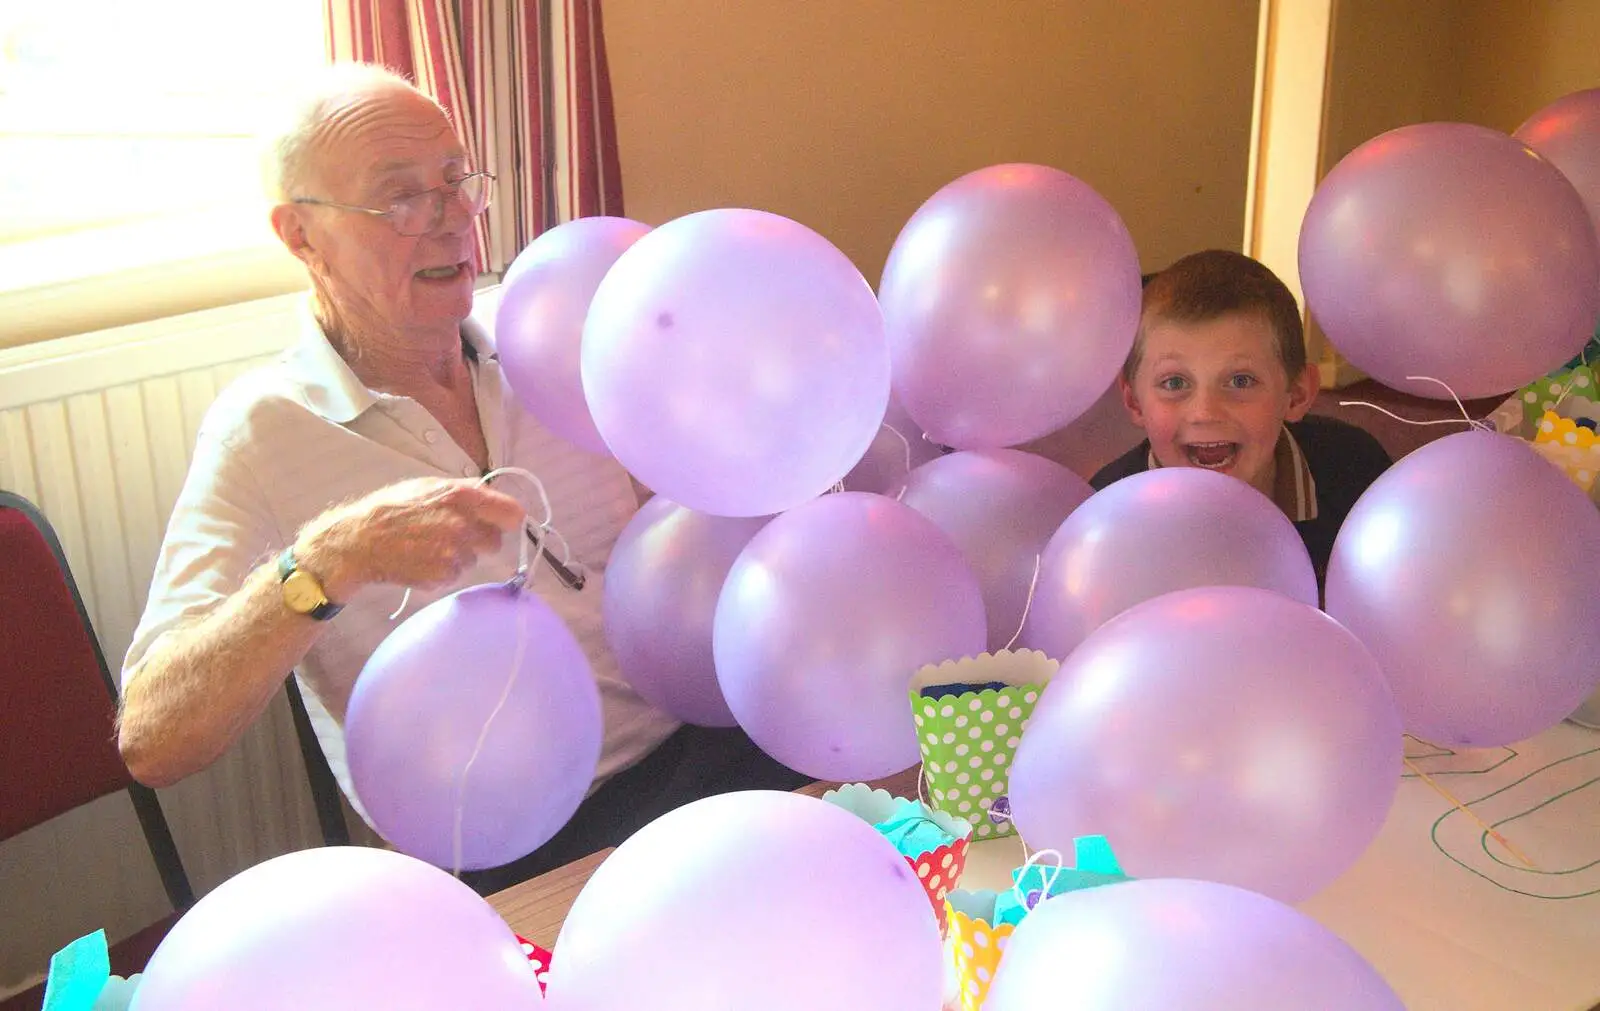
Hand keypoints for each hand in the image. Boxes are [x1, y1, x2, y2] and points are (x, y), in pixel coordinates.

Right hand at [293, 478, 526, 599]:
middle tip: (452, 536)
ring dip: (457, 556)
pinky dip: (442, 572)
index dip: (507, 520)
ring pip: (473, 560)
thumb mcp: (427, 486)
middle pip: (495, 542)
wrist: (358, 542)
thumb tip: (491, 495)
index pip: (513, 513)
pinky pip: (454, 576)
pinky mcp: (442, 576)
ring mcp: (454, 554)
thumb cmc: (391, 509)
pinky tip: (420, 560)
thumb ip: (463, 490)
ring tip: (426, 546)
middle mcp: (463, 525)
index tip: (501, 523)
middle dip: (479, 541)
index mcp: (463, 497)